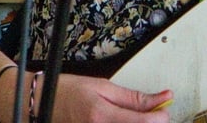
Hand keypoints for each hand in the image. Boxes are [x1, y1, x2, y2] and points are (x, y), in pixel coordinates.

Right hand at [47, 74, 172, 122]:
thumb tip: (162, 98)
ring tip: (136, 117)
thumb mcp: (103, 87)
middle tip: (153, 114)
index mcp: (101, 116)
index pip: (142, 122)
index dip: (160, 117)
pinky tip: (124, 121)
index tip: (164, 110)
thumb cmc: (68, 92)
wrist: (41, 103)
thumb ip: (134, 97)